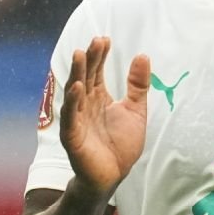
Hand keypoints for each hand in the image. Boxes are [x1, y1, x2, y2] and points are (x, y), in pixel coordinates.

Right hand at [59, 36, 149, 193]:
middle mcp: (85, 105)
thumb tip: (143, 55)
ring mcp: (77, 119)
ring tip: (79, 54)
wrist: (114, 175)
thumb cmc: (121, 145)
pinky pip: (71, 117)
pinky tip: (77, 87)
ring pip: (75, 93)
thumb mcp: (135, 110)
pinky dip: (73, 102)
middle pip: (85, 77)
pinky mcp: (72, 136)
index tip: (105, 39)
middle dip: (89, 59)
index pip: (96, 72)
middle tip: (95, 41)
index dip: (100, 56)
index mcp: (98, 98)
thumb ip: (138, 85)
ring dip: (76, 74)